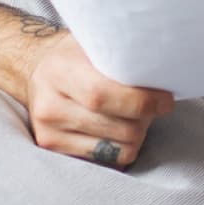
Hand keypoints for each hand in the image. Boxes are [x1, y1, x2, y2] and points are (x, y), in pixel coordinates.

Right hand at [24, 32, 172, 168]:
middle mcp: (49, 106)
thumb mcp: (94, 44)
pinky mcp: (56, 151)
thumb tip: (163, 72)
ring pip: (118, 149)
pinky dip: (123, 147)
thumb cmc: (77, 56)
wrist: (38, 72)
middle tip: (154, 105)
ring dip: (137, 134)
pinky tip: (119, 128)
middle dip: (146, 118)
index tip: (165, 100)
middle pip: (117, 127)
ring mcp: (50, 133)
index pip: (102, 95)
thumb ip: (122, 57)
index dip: (141, 101)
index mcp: (59, 71)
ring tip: (133, 115)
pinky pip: (109, 160)